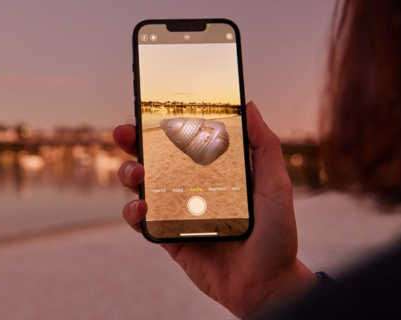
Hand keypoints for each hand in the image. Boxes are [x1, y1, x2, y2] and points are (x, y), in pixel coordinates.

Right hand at [114, 101, 315, 318]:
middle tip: (124, 133)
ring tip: (136, 173)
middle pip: (155, 159)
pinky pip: (142, 222)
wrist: (267, 284)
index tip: (149, 109)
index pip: (183, 141)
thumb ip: (264, 145)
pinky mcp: (168, 237)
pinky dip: (133, 212)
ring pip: (142, 187)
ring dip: (129, 174)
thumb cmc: (276, 234)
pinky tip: (142, 206)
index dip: (163, 125)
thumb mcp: (275, 183)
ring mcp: (177, 212)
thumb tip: (250, 105)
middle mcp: (191, 188)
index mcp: (213, 171)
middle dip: (134, 143)